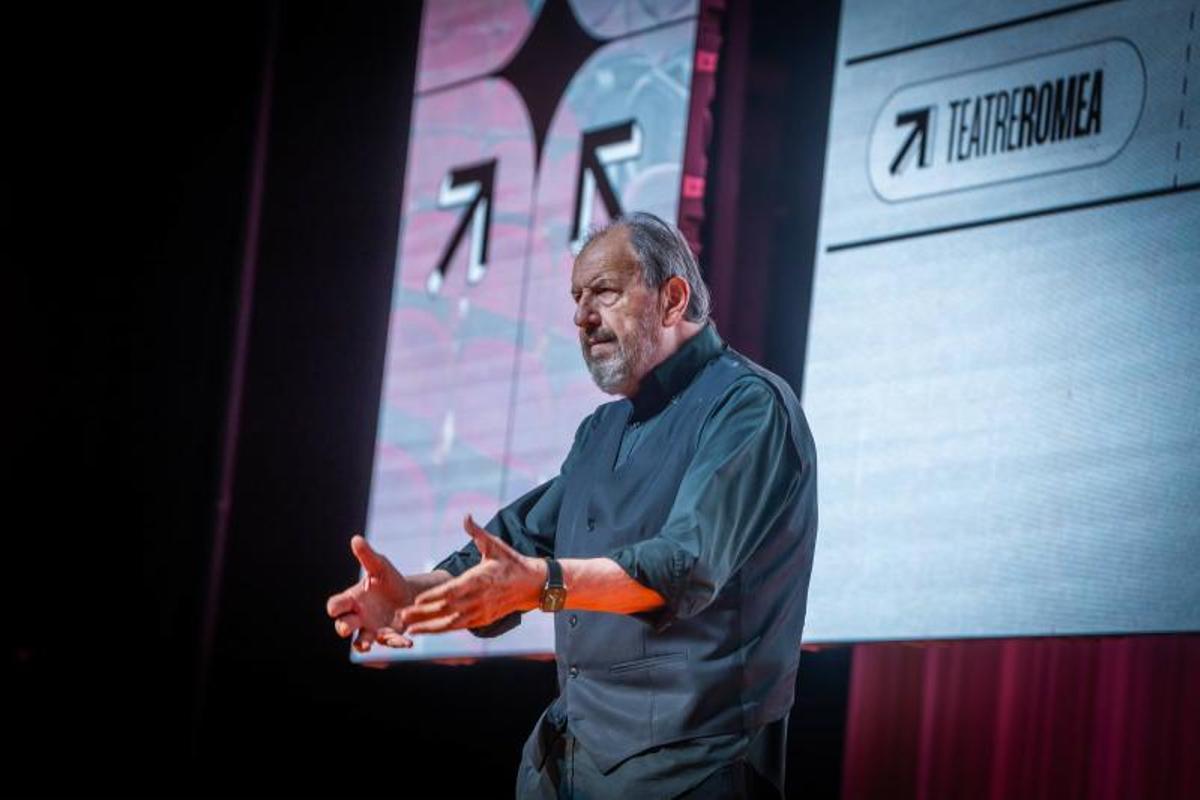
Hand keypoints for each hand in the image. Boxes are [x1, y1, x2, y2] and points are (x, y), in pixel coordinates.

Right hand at [326, 535, 414, 651]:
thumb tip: (356, 539)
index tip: (335, 608)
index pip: (336, 605)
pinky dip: (396, 643)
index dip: (334, 607)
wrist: (409, 594)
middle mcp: (358, 616)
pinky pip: (388, 643)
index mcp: (353, 599)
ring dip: (362, 644)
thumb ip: (367, 556)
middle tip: (346, 628)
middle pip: (343, 625)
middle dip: (343, 627)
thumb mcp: (380, 566)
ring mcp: (372, 629)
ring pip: (360, 641)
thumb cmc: (389, 580)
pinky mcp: (388, 636)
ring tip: (366, 646)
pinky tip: (407, 642)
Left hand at [398, 515, 546, 634]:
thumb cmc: (511, 562)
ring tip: (410, 630)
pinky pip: (460, 627)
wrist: (533, 584)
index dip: (434, 596)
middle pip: (448, 610)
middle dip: (424, 615)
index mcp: (480, 579)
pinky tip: (429, 631)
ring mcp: (482, 611)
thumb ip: (477, 532)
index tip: (417, 600)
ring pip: (452, 623)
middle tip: (403, 617)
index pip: (453, 590)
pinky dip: (444, 630)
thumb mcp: (495, 545)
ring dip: (431, 628)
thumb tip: (466, 516)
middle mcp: (480, 598)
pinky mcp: (484, 620)